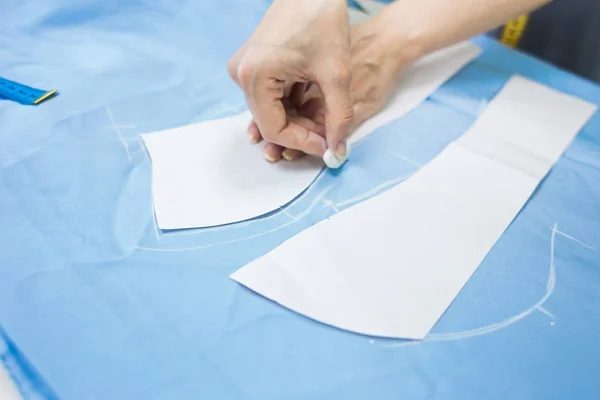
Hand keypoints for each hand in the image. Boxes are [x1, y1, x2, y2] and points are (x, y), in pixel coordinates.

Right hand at [248, 17, 417, 161]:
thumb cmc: (322, 19)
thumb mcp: (336, 73)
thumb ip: (338, 116)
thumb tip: (337, 151)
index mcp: (255, 76)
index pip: (274, 129)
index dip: (302, 143)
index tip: (327, 148)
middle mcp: (242, 74)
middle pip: (271, 121)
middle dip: (301, 132)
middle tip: (329, 138)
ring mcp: (245, 68)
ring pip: (272, 110)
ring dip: (298, 120)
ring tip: (325, 122)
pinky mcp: (254, 64)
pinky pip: (272, 95)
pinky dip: (292, 105)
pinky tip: (314, 107)